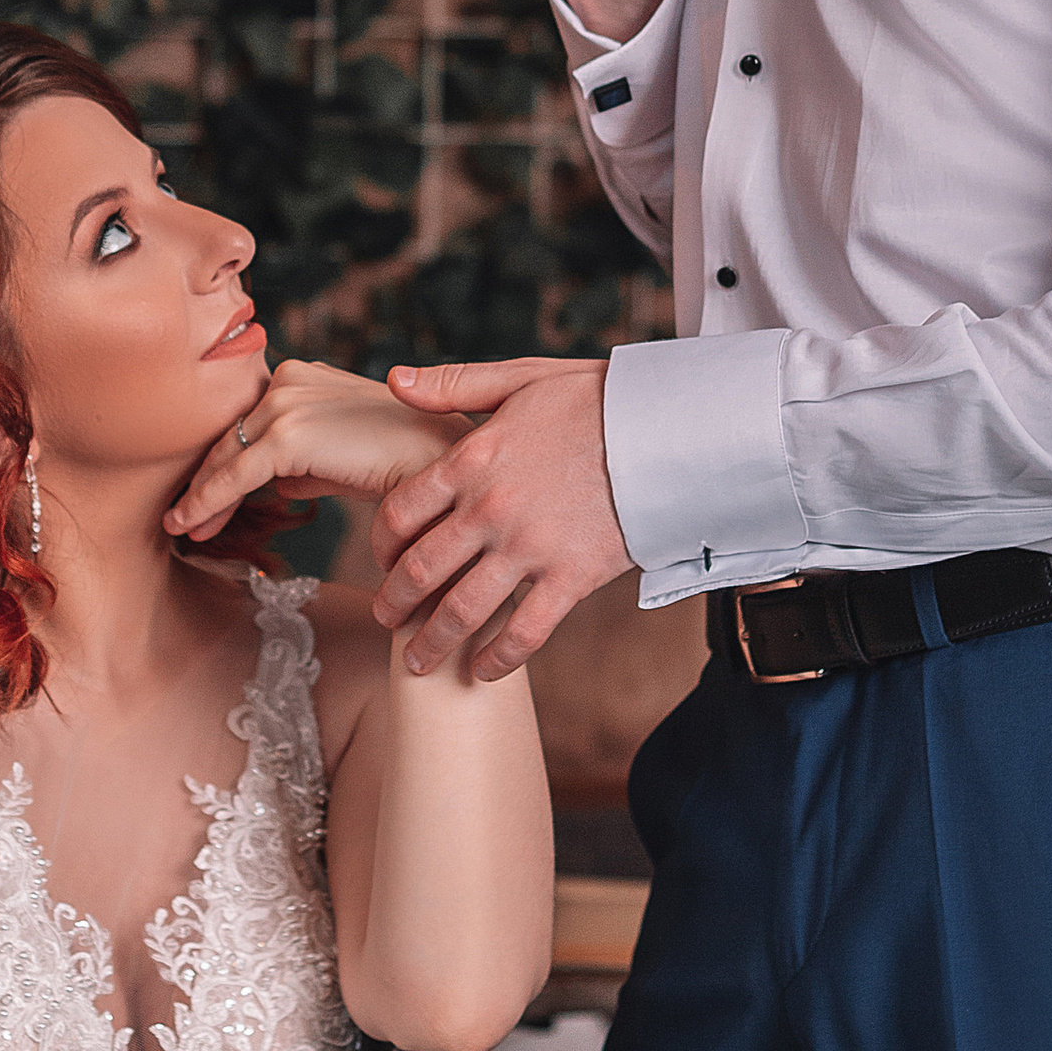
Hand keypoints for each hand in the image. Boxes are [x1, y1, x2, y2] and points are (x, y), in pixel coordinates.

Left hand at [164, 359, 470, 545]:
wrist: (437, 462)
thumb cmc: (402, 461)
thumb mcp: (343, 456)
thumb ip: (307, 463)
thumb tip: (278, 482)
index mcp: (303, 376)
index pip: (250, 423)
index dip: (223, 463)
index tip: (203, 498)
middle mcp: (289, 378)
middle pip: (232, 436)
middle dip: (206, 481)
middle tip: (182, 517)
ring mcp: (287, 402)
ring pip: (228, 455)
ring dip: (200, 495)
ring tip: (181, 526)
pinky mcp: (288, 434)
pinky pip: (235, 475)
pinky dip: (208, 501)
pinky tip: (190, 523)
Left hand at [368, 359, 632, 677]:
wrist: (670, 429)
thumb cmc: (596, 400)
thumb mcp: (520, 378)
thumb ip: (452, 384)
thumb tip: (393, 379)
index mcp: (472, 460)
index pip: (400, 512)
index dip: (381, 542)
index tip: (383, 559)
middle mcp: (490, 509)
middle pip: (420, 570)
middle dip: (394, 602)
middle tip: (386, 618)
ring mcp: (530, 547)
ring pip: (461, 610)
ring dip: (430, 642)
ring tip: (416, 662)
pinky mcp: (571, 577)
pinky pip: (524, 632)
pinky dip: (497, 659)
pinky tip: (482, 672)